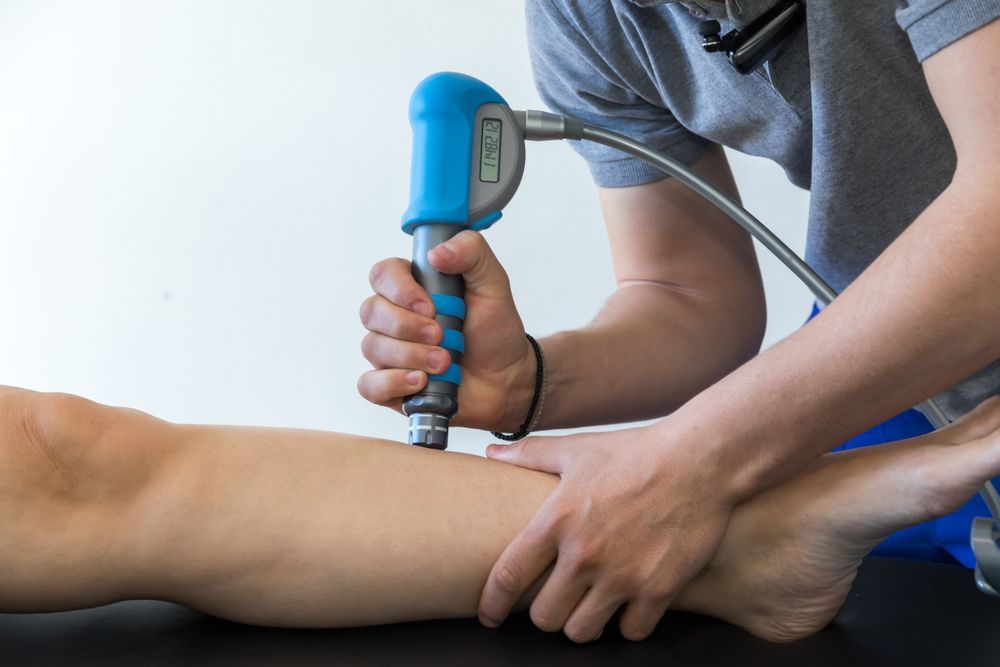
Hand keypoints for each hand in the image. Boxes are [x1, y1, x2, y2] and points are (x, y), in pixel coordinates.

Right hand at [358, 230, 533, 430]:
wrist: (506, 378)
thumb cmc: (495, 331)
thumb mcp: (493, 284)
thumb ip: (472, 253)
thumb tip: (436, 253)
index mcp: (412, 287)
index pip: (382, 274)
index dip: (400, 289)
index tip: (430, 306)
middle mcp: (394, 317)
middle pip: (371, 311)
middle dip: (408, 327)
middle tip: (442, 336)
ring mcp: (389, 352)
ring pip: (372, 347)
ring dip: (411, 356)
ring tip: (444, 362)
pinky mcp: (390, 385)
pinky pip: (370, 384)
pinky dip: (394, 383)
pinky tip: (421, 382)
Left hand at [478, 425, 734, 642]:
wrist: (699, 460)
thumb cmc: (637, 453)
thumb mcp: (576, 449)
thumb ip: (530, 454)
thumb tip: (493, 451)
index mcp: (557, 520)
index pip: (507, 577)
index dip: (492, 603)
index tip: (489, 614)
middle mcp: (585, 553)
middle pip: (544, 617)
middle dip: (546, 613)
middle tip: (556, 601)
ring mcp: (623, 575)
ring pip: (582, 632)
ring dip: (583, 623)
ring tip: (590, 605)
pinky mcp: (659, 589)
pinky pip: (631, 631)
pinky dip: (628, 622)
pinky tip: (629, 603)